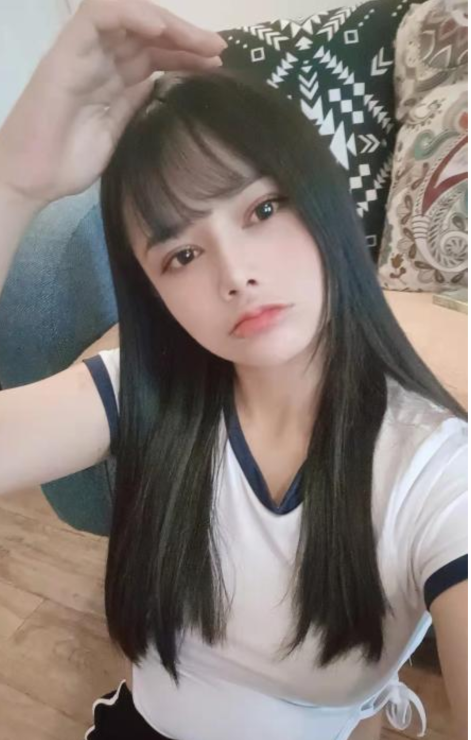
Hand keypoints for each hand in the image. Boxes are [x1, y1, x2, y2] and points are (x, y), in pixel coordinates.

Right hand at [0, 0, 225, 208]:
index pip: (156, 55)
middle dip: (187, 37)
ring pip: (129, 18)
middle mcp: (101, 61)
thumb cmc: (68, 164)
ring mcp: (84, 54)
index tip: (217, 65)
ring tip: (200, 41)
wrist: (32, 179)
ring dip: (168, 24)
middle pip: (149, 34)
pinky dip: (130, 15)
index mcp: (113, 81)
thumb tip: (159, 85)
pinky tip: (160, 30)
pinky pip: (98, 17)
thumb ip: (134, 105)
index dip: (187, 55)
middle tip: (218, 49)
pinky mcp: (67, 53)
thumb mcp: (115, 133)